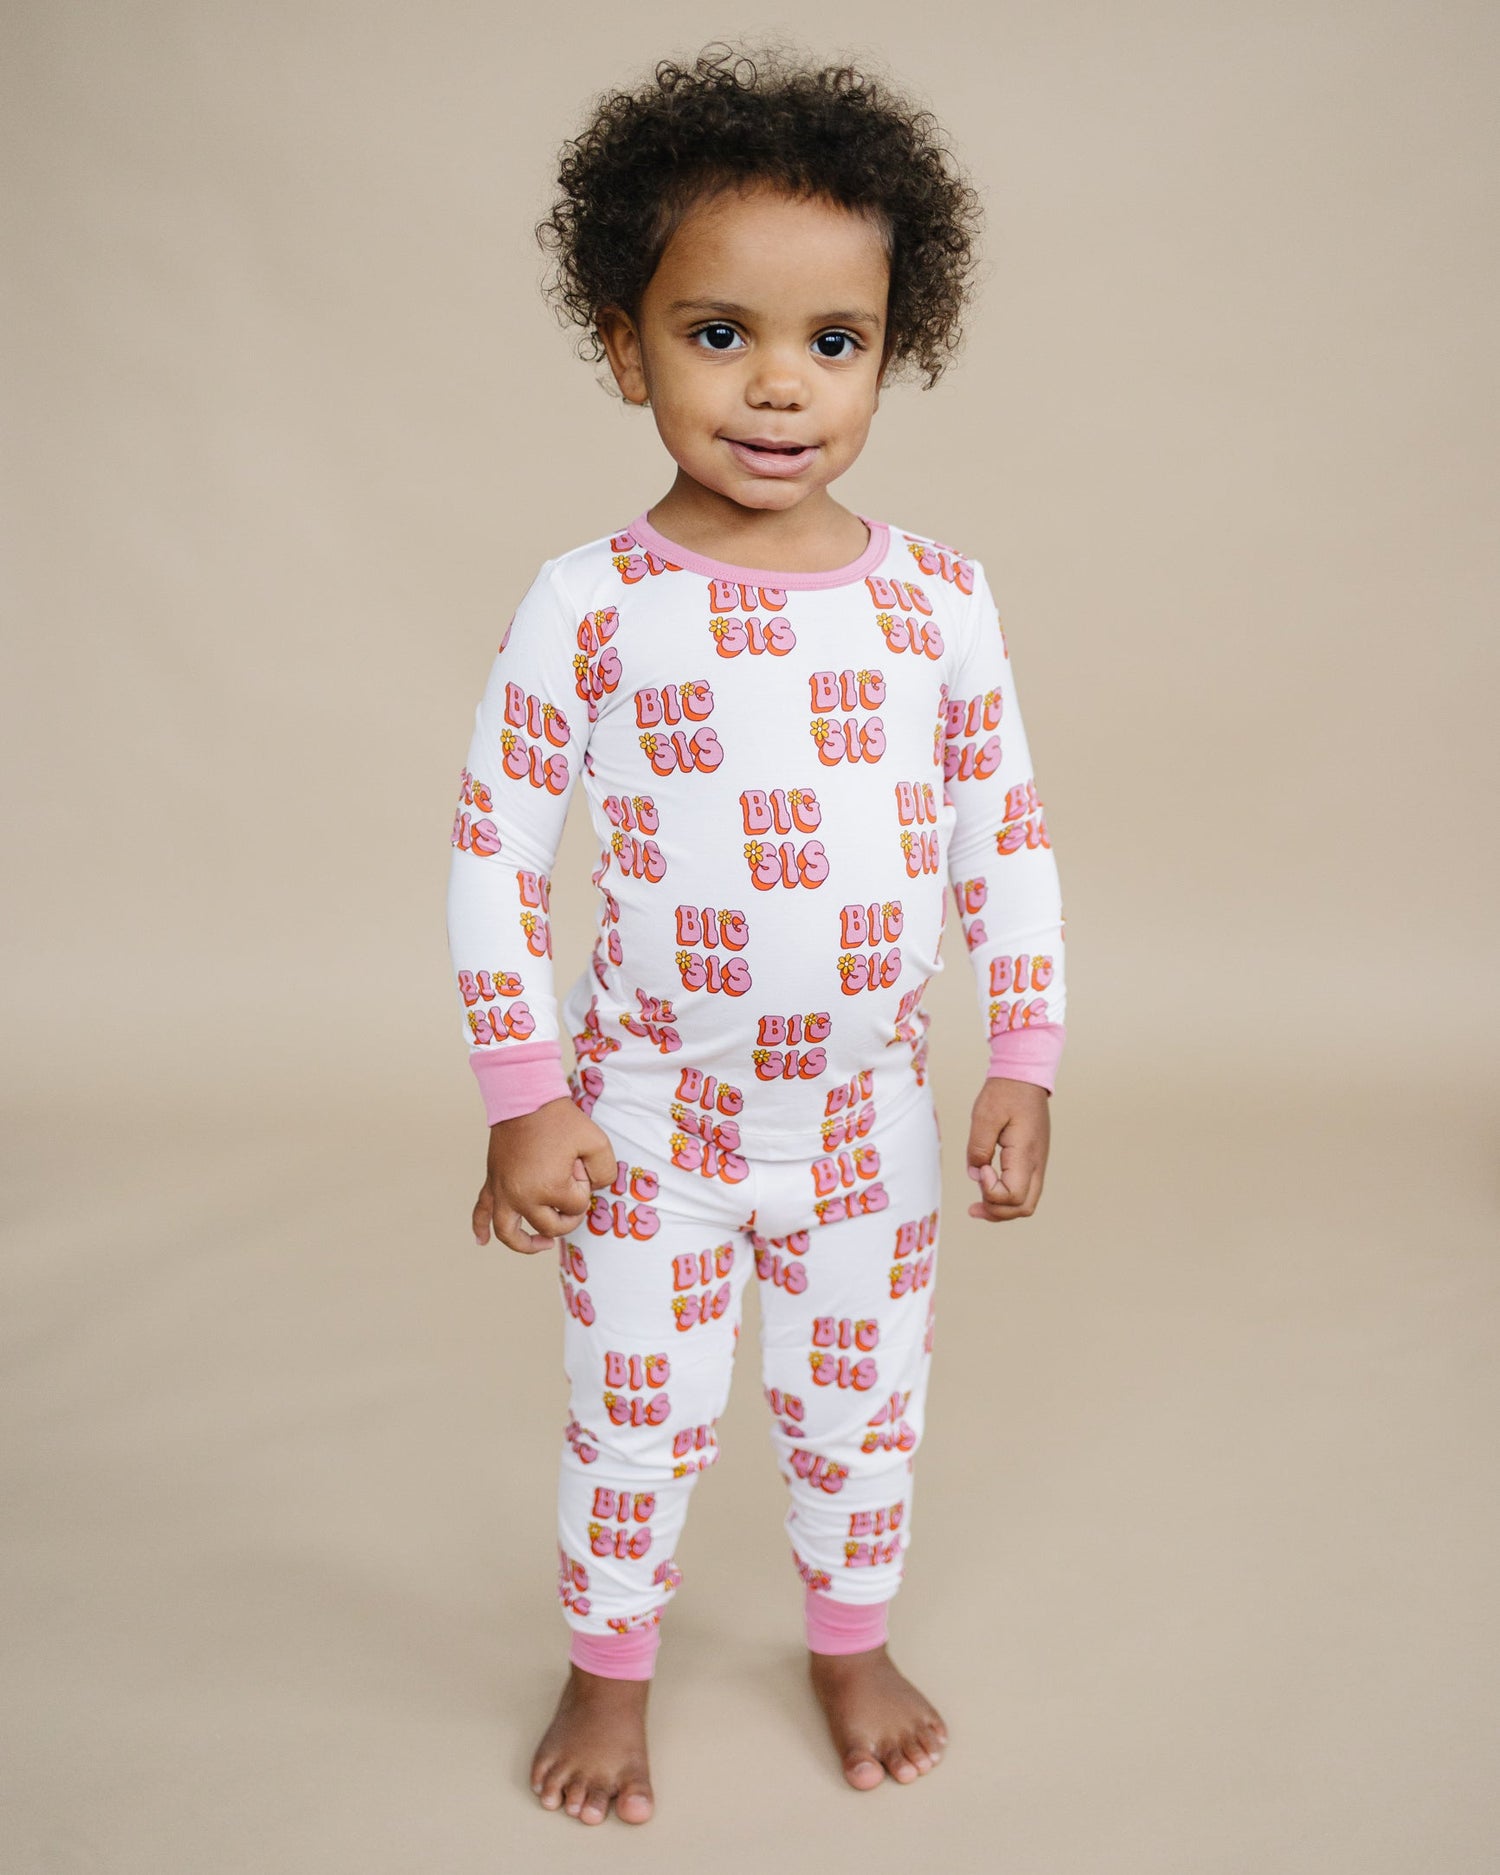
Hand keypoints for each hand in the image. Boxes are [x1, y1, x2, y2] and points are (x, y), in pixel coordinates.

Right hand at [472, 1097, 617, 1254]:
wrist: (524, 1097)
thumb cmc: (559, 1119)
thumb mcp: (597, 1142)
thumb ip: (607, 1172)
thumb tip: (595, 1189)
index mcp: (549, 1189)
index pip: (576, 1205)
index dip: (583, 1185)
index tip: (578, 1162)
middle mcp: (522, 1197)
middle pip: (551, 1225)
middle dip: (568, 1209)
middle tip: (573, 1185)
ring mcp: (504, 1192)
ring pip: (510, 1233)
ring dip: (526, 1244)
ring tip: (543, 1244)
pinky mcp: (492, 1182)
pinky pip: (481, 1212)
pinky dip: (480, 1229)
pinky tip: (482, 1241)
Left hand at [965, 1077, 1050, 1221]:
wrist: (1024, 1077)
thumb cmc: (1005, 1093)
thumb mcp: (984, 1116)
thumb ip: (978, 1148)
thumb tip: (976, 1174)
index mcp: (1026, 1154)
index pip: (1013, 1195)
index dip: (991, 1191)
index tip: (982, 1168)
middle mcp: (1037, 1163)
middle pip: (1023, 1207)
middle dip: (997, 1212)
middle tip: (973, 1209)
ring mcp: (1038, 1162)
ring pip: (1027, 1202)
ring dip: (1002, 1208)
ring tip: (978, 1206)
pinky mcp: (1033, 1159)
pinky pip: (1025, 1189)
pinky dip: (1007, 1197)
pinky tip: (989, 1189)